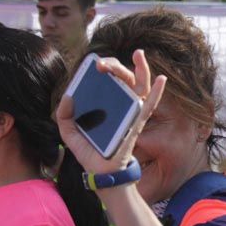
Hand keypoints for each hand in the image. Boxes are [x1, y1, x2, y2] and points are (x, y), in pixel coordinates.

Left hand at [55, 49, 165, 176]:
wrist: (100, 173)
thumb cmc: (89, 153)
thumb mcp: (69, 134)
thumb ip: (63, 115)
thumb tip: (69, 96)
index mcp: (104, 108)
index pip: (105, 85)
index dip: (101, 72)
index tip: (92, 62)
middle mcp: (118, 109)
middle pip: (122, 82)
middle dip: (116, 66)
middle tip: (102, 61)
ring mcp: (129, 115)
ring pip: (138, 88)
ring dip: (142, 69)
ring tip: (139, 53)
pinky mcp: (136, 124)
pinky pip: (149, 106)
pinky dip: (157, 93)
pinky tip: (162, 79)